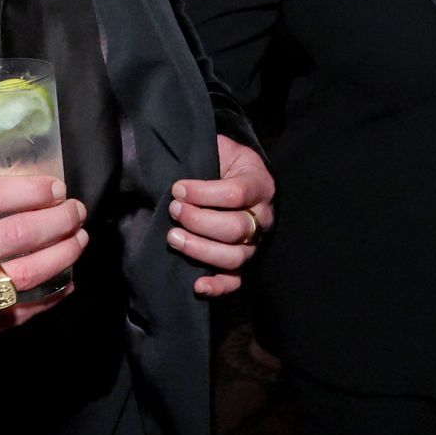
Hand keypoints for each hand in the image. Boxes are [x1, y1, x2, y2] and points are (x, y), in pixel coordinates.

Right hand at [0, 176, 86, 362]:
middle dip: (58, 221)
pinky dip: (47, 299)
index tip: (55, 187)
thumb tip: (6, 184)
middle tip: (77, 211)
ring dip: (61, 257)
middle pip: (16, 235)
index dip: (30, 190)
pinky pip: (15, 316)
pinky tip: (65, 283)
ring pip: (23, 277)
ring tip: (78, 241)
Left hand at [168, 134, 276, 296]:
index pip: (236, 194)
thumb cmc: (226, 163)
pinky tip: (197, 285)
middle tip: (174, 210)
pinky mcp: (245, 262)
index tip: (178, 189)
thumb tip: (182, 161)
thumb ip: (209, 151)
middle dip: (198, 221)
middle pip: (235, 228)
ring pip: (234, 256)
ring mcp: (256, 242)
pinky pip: (236, 281)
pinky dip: (218, 286)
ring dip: (199, 249)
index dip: (203, 193)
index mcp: (259, 184)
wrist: (242, 177)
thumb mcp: (222, 148)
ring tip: (173, 237)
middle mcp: (263, 217)